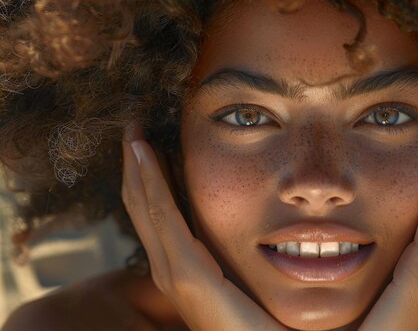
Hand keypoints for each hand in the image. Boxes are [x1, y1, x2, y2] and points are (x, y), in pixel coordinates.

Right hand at [121, 124, 286, 330]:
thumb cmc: (262, 322)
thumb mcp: (242, 276)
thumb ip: (233, 253)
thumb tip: (249, 225)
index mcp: (182, 269)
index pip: (158, 216)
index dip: (149, 179)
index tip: (151, 146)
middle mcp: (170, 270)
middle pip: (143, 207)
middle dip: (136, 167)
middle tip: (133, 129)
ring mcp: (175, 273)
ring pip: (146, 206)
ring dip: (138, 166)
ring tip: (133, 132)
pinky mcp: (190, 275)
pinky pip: (163, 216)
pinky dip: (150, 180)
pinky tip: (145, 151)